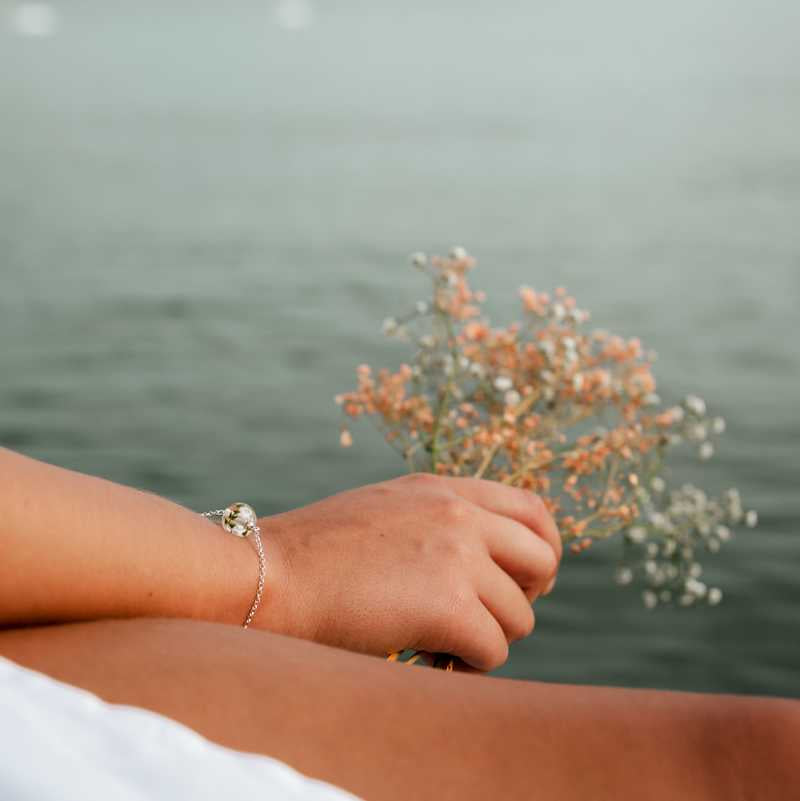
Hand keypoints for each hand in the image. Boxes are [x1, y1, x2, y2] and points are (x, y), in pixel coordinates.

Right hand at [258, 473, 560, 670]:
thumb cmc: (316, 554)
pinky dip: (465, 666)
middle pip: (543, 560)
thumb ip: (437, 522)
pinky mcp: (449, 604)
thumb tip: (485, 563)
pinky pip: (492, 650)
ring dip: (485, 638)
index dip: (543, 549)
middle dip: (524, 598)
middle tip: (486, 619)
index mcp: (443, 489)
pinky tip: (427, 658)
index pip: (531, 509)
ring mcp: (458, 555)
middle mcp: (459, 514)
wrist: (270, 575)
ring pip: (519, 617)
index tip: (527, 580)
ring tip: (436, 642)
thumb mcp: (386, 512)